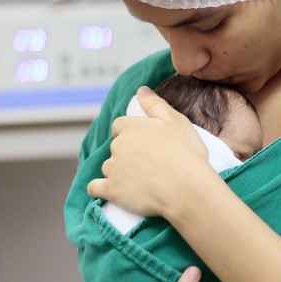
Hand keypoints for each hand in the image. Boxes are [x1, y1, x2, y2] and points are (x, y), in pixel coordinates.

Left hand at [87, 86, 213, 216]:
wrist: (186, 187)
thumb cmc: (185, 153)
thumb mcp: (176, 121)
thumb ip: (155, 104)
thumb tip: (140, 90)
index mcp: (131, 127)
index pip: (119, 126)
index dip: (129, 133)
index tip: (142, 142)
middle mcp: (118, 146)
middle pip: (115, 147)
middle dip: (126, 153)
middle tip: (147, 163)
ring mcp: (113, 169)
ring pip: (108, 167)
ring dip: (117, 171)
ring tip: (138, 181)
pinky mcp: (112, 190)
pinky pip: (94, 188)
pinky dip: (99, 189)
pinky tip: (110, 190)